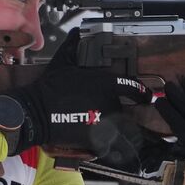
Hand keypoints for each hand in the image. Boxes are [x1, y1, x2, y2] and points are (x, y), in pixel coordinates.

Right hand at [3, 29, 151, 155]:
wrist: (38, 111)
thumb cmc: (50, 87)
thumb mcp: (62, 63)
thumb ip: (72, 46)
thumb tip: (75, 32)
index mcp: (106, 84)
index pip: (132, 88)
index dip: (142, 94)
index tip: (147, 98)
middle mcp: (110, 103)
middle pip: (126, 114)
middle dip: (123, 119)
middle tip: (116, 123)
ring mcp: (105, 123)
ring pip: (122, 133)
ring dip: (122, 137)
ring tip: (120, 142)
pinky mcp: (97, 140)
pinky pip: (111, 148)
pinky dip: (111, 151)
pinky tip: (109, 152)